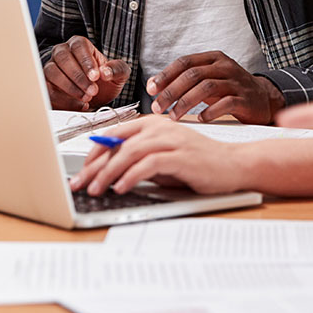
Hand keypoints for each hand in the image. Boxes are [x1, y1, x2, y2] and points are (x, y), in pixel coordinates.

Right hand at [43, 36, 130, 110]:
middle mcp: (62, 52)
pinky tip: (79, 105)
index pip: (79, 46)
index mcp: (80, 45)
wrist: (96, 97)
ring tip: (86, 98)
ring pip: (52, 72)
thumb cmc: (106, 80)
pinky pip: (47, 89)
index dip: (86, 61)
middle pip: (63, 57)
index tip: (95, 77)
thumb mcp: (119, 74)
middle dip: (78, 77)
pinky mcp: (46, 84)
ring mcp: (52, 67)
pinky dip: (62, 99)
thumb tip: (105, 72)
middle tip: (93, 91)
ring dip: (69, 87)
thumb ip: (117, 69)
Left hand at [68, 116, 245, 195]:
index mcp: (152, 123)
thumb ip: (138, 158)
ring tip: (96, 189)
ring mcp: (171, 139)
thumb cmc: (197, 162)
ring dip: (108, 173)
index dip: (94, 153)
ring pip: (129, 153)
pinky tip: (121, 188)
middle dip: (94, 167)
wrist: (233, 165)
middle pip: (117, 144)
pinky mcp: (181, 155)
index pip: (113, 135)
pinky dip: (131, 176)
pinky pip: (149, 164)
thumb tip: (106, 171)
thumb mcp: (162, 158)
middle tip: (79, 184)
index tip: (81, 171)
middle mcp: (159, 127)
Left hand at [147, 51, 283, 123]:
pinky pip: (225, 103)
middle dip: (172, 91)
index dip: (166, 75)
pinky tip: (200, 119)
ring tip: (174, 116)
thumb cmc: (229, 90)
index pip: (185, 62)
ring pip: (206, 87)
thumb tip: (154, 85)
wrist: (264, 99)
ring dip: (186, 102)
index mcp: (214, 58)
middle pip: (193, 75)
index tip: (151, 89)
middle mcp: (225, 67)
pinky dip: (210, 112)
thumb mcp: (208, 80)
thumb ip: (184, 80)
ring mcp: (237, 82)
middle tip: (158, 107)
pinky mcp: (246, 99)